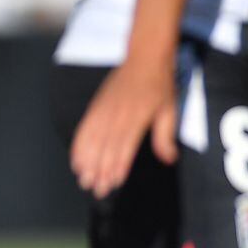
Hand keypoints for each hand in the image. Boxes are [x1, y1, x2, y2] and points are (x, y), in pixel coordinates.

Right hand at [71, 59, 178, 197]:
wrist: (144, 58)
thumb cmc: (160, 85)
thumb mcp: (171, 111)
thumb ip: (166, 136)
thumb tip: (168, 159)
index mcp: (136, 118)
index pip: (124, 148)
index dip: (117, 167)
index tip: (112, 184)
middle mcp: (116, 115)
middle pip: (104, 147)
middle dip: (99, 171)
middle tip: (95, 190)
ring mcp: (104, 109)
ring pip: (91, 139)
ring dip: (86, 161)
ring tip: (83, 179)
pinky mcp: (97, 106)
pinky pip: (84, 127)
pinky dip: (79, 144)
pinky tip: (76, 158)